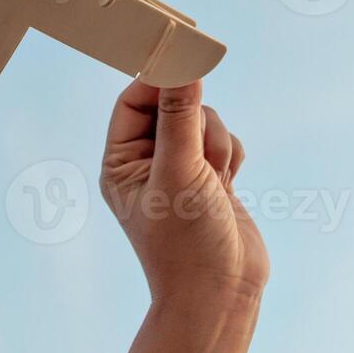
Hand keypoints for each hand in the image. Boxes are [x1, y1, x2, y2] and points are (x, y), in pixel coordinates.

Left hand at [100, 81, 268, 304]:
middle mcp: (148, 162)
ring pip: (206, 121)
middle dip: (197, 121)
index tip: (186, 59)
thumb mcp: (180, 171)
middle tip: (201, 151)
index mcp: (121, 162)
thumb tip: (184, 65)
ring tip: (215, 182)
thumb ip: (181, 115)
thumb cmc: (186, 242)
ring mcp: (182, 169)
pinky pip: (226, 142)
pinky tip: (228, 188)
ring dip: (217, 143)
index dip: (158, 79)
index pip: (133, 100)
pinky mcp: (212, 178)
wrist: (222, 293)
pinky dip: (232, 158)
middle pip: (174, 104)